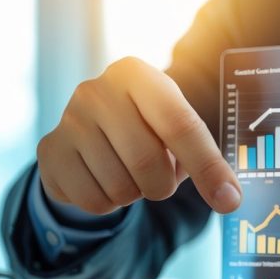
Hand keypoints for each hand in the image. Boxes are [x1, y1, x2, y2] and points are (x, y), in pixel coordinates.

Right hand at [37, 57, 241, 214]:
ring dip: (135, 194)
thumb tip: (229, 198)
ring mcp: (68, 120)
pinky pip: (94, 201)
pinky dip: (109, 204)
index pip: (181, 125)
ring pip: (121, 188)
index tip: (229, 200)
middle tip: (159, 179)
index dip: (208, 167)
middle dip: (163, 186)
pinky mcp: (50, 152)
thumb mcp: (176, 130)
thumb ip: (205, 159)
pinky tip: (104, 180)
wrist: (89, 132)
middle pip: (148, 163)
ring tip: (128, 173)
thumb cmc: (148, 130)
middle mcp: (97, 90)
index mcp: (136, 74)